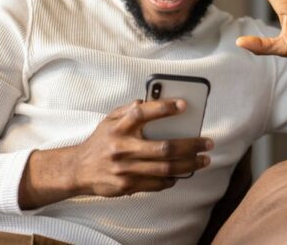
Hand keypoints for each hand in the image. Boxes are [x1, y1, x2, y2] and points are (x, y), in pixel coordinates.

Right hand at [19, 99, 212, 207]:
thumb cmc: (100, 142)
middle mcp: (122, 148)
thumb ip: (128, 109)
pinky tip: (182, 173)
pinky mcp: (127, 185)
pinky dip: (172, 179)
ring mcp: (125, 169)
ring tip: (203, 160)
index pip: (142, 113)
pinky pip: (156, 184)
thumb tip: (148, 99)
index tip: (183, 105)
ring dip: (189, 165)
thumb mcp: (109, 120)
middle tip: (208, 142)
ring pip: (165, 168)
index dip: (163, 108)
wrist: (78, 170)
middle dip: (191, 145)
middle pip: (164, 147)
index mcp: (118, 128)